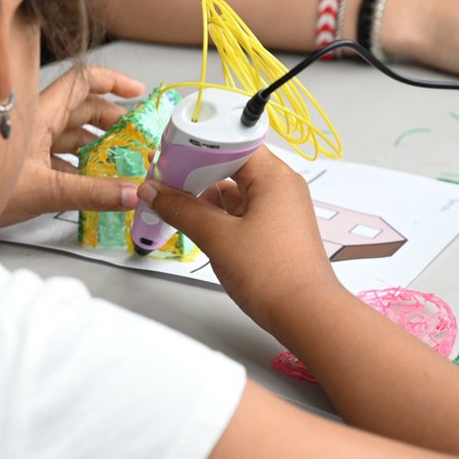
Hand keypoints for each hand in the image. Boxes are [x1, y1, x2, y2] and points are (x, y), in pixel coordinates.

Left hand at [0, 66, 143, 226]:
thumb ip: (91, 193)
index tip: (136, 91)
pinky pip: (55, 155)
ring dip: (95, 144)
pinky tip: (90, 181)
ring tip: (120, 159)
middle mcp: (31, 121)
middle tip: (135, 135)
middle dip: (111, 120)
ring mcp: (25, 141)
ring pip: (68, 133)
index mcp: (38, 114)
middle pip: (80, 108)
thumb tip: (129, 194)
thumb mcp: (44, 190)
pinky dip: (77, 165)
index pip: (81, 82)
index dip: (111, 81)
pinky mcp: (19, 162)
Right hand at [135, 148, 341, 332]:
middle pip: (230, 164)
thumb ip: (181, 209)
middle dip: (193, 171)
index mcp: (273, 176)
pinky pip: (240, 209)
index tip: (166, 152)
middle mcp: (280, 186)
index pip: (230, 142)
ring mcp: (279, 209)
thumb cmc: (270, 272)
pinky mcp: (275, 229)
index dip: (195, 144)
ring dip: (202, 194)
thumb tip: (151, 190)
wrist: (306, 316)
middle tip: (160, 176)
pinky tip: (192, 220)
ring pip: (234, 189)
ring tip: (169, 199)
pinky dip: (216, 212)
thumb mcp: (217, 237)